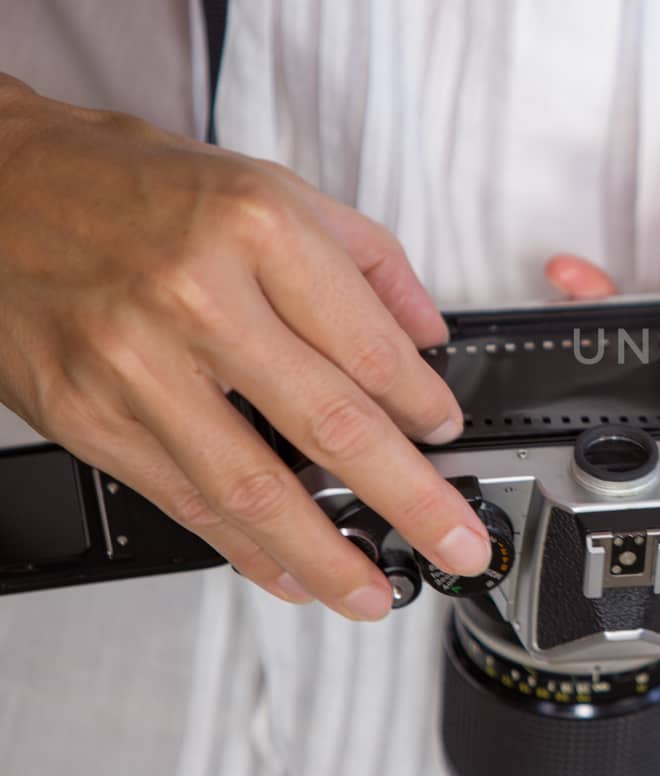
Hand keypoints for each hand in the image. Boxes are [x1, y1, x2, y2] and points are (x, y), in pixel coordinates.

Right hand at [0, 77, 490, 619]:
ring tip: (373, 590)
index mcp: (260, 229)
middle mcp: (200, 296)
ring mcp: (137, 364)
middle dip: (409, 499)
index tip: (448, 437)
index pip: (371, 347)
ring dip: (326, 554)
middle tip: (455, 544)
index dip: (424, 407)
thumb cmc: (132, 185)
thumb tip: (429, 336)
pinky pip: (184, 499)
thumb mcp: (269, 187)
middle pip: (332, 423)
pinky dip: (245, 548)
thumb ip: (366, 260)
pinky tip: (289, 572)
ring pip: (253, 485)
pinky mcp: (88, 417)